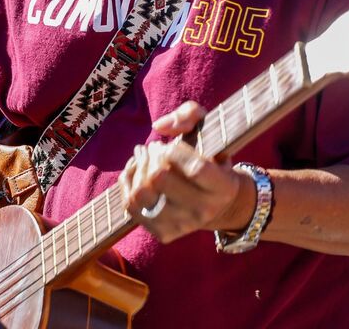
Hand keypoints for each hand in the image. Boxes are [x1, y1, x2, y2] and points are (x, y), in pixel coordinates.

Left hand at [118, 101, 253, 244]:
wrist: (220, 204)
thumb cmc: (211, 158)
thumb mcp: (210, 130)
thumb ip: (189, 115)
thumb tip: (159, 126)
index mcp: (222, 187)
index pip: (195, 169)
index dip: (175, 152)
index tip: (169, 146)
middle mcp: (204, 211)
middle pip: (160, 180)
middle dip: (152, 156)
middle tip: (155, 147)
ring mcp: (182, 225)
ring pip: (141, 195)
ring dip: (136, 168)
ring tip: (143, 154)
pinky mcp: (164, 233)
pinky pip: (131, 207)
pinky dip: (127, 182)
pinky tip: (135, 169)